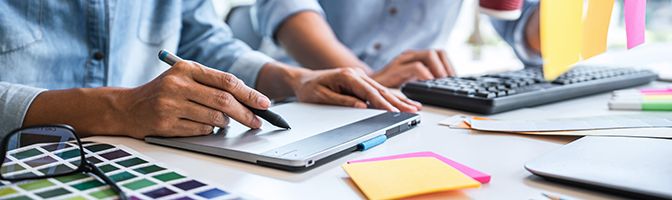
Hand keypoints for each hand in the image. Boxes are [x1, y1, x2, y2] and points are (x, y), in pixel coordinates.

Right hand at [116, 61, 270, 137]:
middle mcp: (178, 84)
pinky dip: (209, 130)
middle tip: (257, 121)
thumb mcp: (185, 78)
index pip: (227, 81)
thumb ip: (212, 84)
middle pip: (223, 101)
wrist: (127, 107)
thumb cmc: (163, 91)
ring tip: (224, 121)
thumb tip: (249, 99)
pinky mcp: (166, 124)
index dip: (249, 94)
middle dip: (246, 113)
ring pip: (214, 118)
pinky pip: (201, 131)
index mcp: (187, 69)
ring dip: (225, 123)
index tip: (264, 103)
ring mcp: (171, 105)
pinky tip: (205, 126)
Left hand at [291, 68, 421, 112]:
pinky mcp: (360, 82)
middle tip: (412, 111)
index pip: (369, 92)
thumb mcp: (322, 98)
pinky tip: (401, 102)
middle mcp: (355, 74)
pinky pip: (377, 90)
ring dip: (398, 100)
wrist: (302, 80)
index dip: (383, 104)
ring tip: (413, 107)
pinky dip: (390, 97)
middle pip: (380, 91)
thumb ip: (343, 102)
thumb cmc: (309, 89)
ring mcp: (359, 76)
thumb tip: (362, 107)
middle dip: (398, 102)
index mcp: (347, 76)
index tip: (394, 112)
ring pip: (382, 90)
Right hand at [372, 49, 455, 87]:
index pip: (439, 55)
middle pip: (436, 53)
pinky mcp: (396, 68)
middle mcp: (410, 56)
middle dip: (446, 67)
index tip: (453, 80)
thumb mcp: (408, 81)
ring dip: (439, 69)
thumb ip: (421, 82)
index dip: (449, 66)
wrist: (365, 86)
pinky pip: (416, 67)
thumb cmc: (387, 85)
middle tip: (449, 81)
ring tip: (441, 81)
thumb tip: (439, 90)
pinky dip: (425, 74)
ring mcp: (403, 60)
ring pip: (429, 55)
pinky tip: (428, 83)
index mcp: (415, 58)